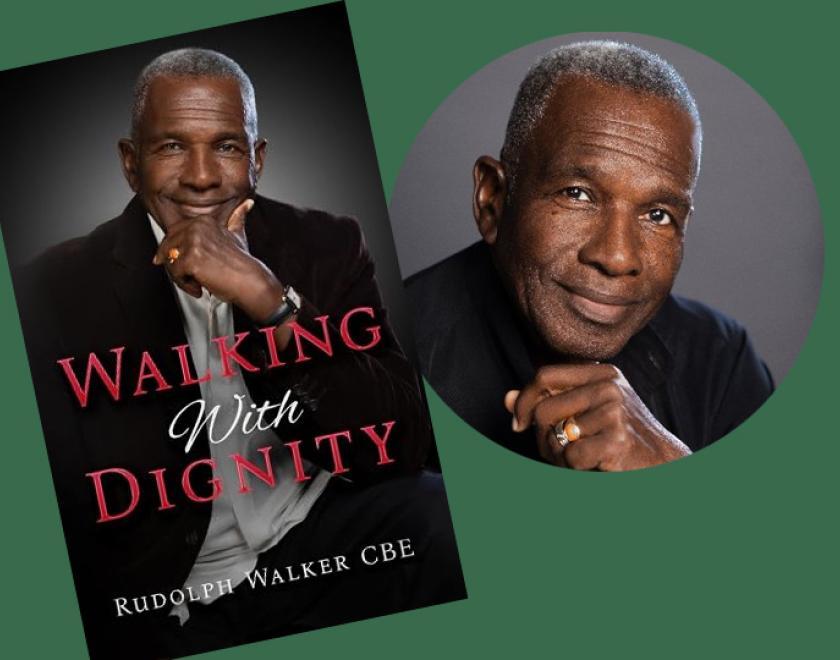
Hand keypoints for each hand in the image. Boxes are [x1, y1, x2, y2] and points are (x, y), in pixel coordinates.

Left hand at [152, 198, 284, 322]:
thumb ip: (238, 217)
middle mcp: (196, 227)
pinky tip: (200, 287)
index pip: (173, 235)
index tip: (175, 263)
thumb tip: (248, 203)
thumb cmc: (242, 263)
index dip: (172, 251)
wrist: (249, 281)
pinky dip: (185, 285)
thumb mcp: (238, 235)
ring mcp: (193, 242)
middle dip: (174, 265)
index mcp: (203, 221)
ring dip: (180, 277)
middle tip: (188, 278)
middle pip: (167, 248)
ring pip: (170, 262)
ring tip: (197, 283)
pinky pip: (175, 274)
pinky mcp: (190, 259)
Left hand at [505, 363, 689, 470]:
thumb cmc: (618, 437)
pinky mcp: (618, 438)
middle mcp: (609, 386)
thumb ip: (547, 403)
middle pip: (544, 409)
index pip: (544, 376)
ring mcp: (615, 410)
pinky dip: (574, 468)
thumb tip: (506, 398)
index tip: (518, 424)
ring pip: (555, 435)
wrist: (662, 463)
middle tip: (554, 453)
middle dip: (541, 438)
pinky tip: (592, 465)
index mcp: (602, 373)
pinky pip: (571, 456)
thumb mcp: (584, 413)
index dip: (524, 401)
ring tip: (578, 459)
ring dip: (558, 456)